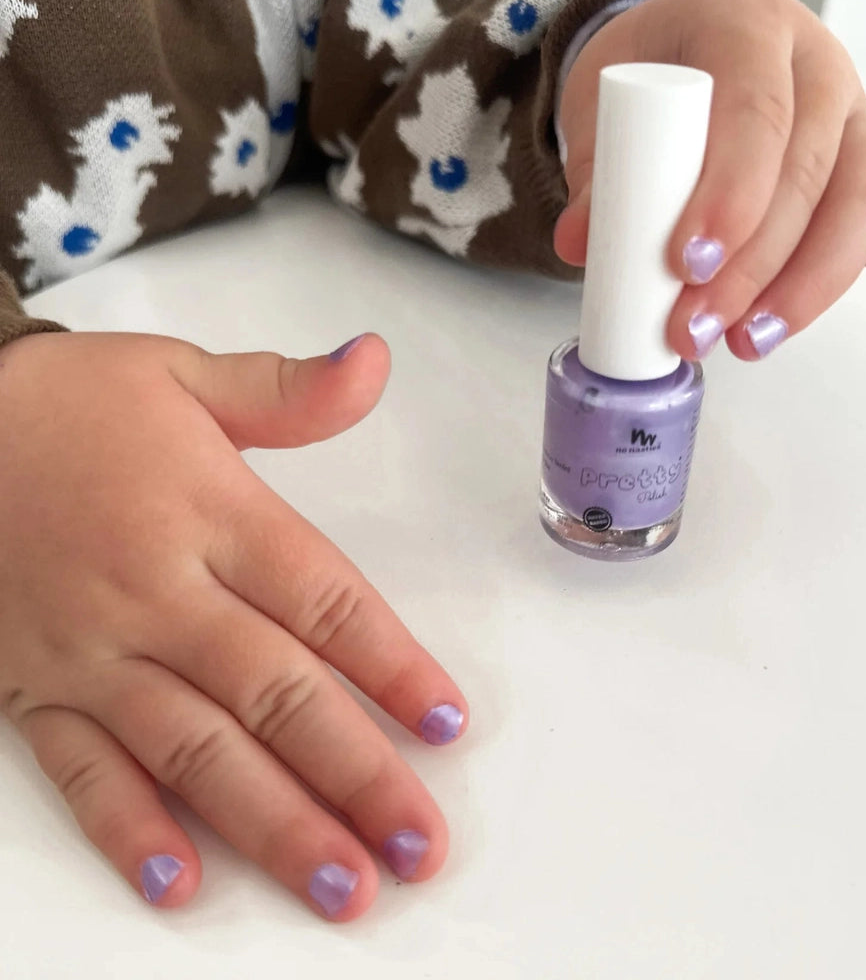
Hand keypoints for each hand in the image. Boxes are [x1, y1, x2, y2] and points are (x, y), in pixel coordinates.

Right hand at [0, 331, 466, 919]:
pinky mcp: (33, 688)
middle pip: (276, 693)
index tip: (445, 722)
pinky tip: (181, 882)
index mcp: (211, 514)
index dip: (393, 663)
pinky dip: (129, 828)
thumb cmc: (75, 403)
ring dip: (272, 824)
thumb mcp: (186, 375)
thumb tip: (375, 361)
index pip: (324, 601)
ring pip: (194, 751)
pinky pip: (82, 770)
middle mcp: (158, 592)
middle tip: (418, 843)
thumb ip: (289, 390)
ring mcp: (92, 650)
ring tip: (339, 884)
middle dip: (355, 774)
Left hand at [556, 0, 865, 359]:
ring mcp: (853, 126)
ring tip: (744, 344)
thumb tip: (581, 242)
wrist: (679, 64)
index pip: (755, 111)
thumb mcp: (602, 106)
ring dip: (804, 291)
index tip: (686, 262)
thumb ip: (592, 171)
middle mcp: (816, 72)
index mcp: (746, 29)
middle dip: (751, 268)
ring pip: (858, 209)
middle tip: (693, 327)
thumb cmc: (647, 82)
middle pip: (807, 175)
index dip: (730, 194)